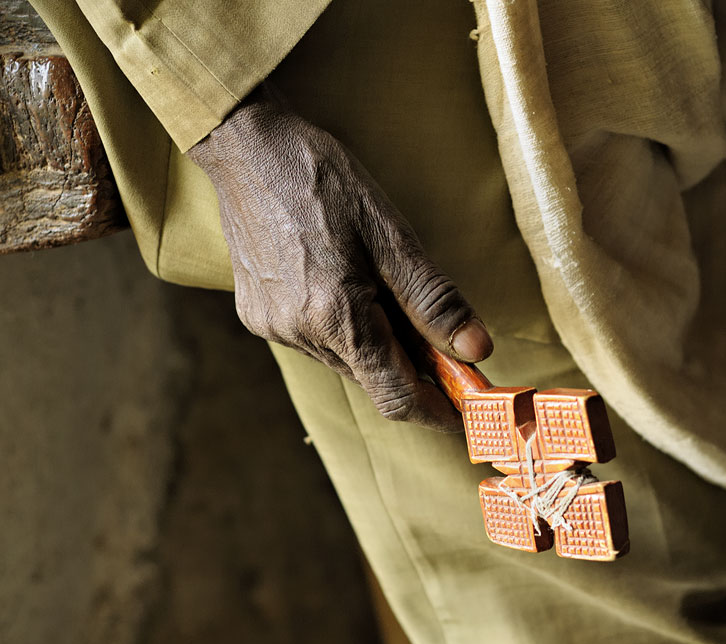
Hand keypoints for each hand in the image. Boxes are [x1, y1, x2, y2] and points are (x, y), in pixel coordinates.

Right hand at [187, 86, 492, 431]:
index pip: (396, 396)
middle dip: (414, 369)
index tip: (465, 414)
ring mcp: (273, 328)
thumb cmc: (325, 181)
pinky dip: (344, 329)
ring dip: (378, 346)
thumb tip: (476, 349)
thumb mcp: (393, 236)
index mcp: (337, 315)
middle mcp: (300, 333)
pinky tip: (348, 287)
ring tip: (389, 295)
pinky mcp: (257, 315)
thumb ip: (435, 301)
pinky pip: (315, 341)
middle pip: (373, 379)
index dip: (436, 412)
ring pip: (345, 361)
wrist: (248, 147)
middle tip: (444, 340)